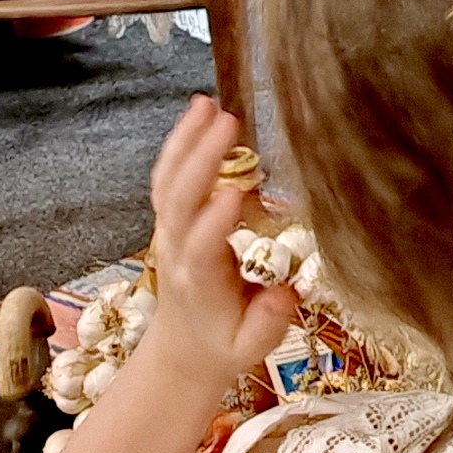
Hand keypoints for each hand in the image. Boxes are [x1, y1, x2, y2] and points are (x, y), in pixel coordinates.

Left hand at [142, 98, 295, 395]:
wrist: (185, 345)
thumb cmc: (224, 342)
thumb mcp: (250, 348)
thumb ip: (267, 323)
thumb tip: (285, 294)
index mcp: (200, 282)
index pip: (202, 247)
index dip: (214, 221)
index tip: (236, 193)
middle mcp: (177, 249)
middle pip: (180, 200)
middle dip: (202, 160)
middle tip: (229, 123)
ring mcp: (168, 230)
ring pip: (168, 181)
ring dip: (185, 141)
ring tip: (207, 104)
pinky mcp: (169, 217)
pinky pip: (167, 176)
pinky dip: (179, 142)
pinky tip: (197, 113)